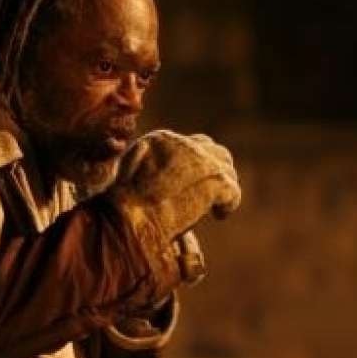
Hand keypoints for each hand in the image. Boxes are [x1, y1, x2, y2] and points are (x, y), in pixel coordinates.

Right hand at [107, 130, 240, 238]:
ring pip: (225, 168)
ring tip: (218, 204)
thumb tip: (167, 181)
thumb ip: (151, 171)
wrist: (129, 217)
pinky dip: (228, 204)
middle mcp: (182, 144)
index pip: (189, 144)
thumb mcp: (130, 179)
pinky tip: (220, 215)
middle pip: (212, 149)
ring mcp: (201, 160)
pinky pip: (232, 190)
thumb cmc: (123, 207)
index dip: (195, 163)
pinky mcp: (215, 179)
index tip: (193, 181)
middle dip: (215, 168)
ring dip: (224, 186)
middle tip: (212, 189)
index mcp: (160, 140)